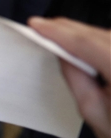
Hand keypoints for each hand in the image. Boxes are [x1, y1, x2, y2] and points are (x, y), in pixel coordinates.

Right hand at [28, 17, 110, 137]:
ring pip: (110, 37)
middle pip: (102, 36)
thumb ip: (77, 80)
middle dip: (71, 29)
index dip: (60, 33)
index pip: (89, 45)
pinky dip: (100, 41)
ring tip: (60, 33)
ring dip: (85, 33)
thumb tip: (62, 53)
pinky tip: (85, 43)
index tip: (35, 25)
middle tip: (43, 25)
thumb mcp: (94, 112)